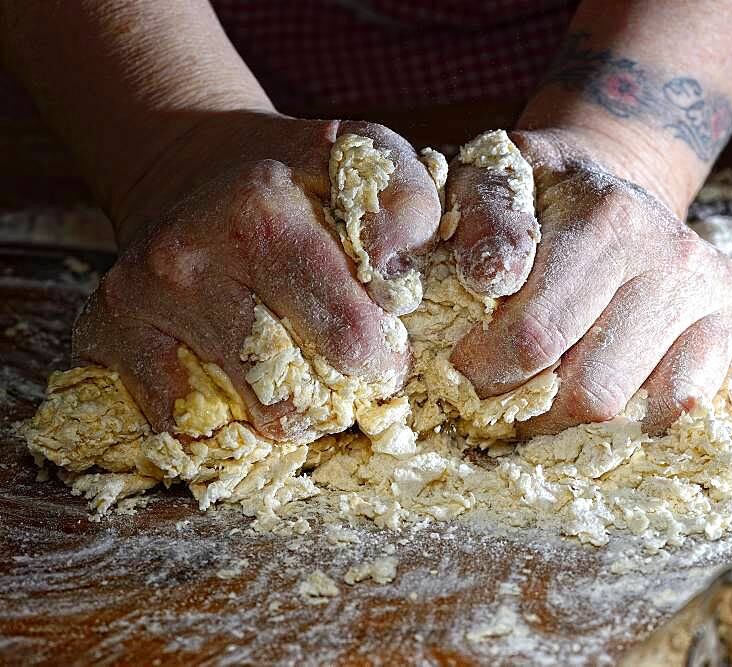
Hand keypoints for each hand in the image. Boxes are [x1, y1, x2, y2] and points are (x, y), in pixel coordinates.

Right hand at [74, 112, 440, 437]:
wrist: (189, 162)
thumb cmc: (293, 175)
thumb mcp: (362, 158)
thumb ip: (405, 203)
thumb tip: (399, 275)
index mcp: (262, 211)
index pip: (348, 338)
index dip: (382, 361)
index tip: (384, 350)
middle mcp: (191, 257)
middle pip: (293, 398)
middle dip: (334, 396)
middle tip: (340, 370)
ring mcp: (142, 300)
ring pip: (242, 421)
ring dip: (284, 413)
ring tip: (295, 372)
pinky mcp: (105, 332)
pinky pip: (180, 428)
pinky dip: (222, 421)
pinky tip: (239, 381)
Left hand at [447, 128, 731, 435]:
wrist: (614, 194)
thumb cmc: (539, 199)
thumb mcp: (491, 180)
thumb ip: (479, 219)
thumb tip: (491, 277)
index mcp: (608, 221)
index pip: (535, 340)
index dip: (484, 376)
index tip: (462, 379)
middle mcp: (677, 260)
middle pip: (595, 393)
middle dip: (535, 416)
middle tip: (507, 406)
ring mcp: (722, 298)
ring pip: (657, 416)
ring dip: (597, 435)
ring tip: (559, 410)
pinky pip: (722, 413)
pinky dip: (675, 434)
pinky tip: (629, 419)